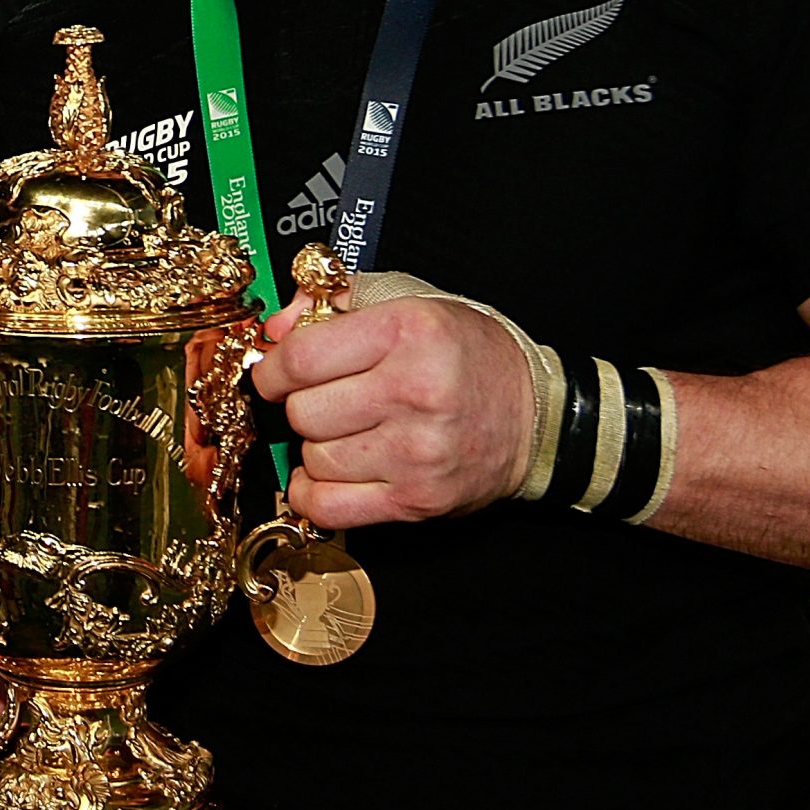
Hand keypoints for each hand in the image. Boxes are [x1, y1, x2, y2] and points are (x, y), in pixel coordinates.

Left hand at [251, 291, 532, 528]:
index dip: (273, 368)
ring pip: (314, 458)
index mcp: (408, 332)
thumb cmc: (470, 356)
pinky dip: (314, 492)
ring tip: (348, 430)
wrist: (537, 418)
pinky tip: (330, 472)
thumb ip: (336, 304)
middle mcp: (413, 392)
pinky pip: (329, 507)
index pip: (302, 359)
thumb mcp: (410, 303)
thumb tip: (275, 330)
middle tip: (324, 399)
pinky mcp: (416, 499)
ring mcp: (415, 452)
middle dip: (301, 405)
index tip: (274, 373)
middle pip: (303, 412)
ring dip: (318, 446)